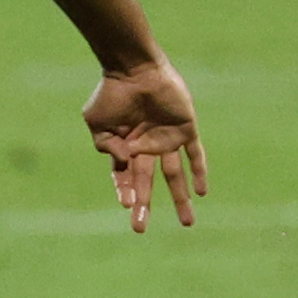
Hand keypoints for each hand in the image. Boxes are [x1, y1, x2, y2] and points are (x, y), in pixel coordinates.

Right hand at [82, 60, 208, 233]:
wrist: (133, 68)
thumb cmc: (111, 93)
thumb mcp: (97, 123)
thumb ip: (105, 146)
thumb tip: (124, 163)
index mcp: (126, 145)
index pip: (125, 177)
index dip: (124, 191)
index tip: (125, 205)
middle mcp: (147, 145)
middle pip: (147, 183)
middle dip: (144, 206)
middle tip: (139, 229)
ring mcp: (167, 138)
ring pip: (174, 175)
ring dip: (180, 198)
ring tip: (187, 222)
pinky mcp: (185, 129)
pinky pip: (195, 155)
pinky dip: (199, 172)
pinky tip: (201, 193)